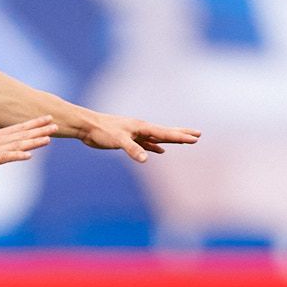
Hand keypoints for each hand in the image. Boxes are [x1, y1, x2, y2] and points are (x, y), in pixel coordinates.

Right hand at [0, 117, 55, 183]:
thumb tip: (6, 150)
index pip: (18, 128)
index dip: (34, 123)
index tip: (47, 118)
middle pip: (22, 134)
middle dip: (39, 129)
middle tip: (55, 124)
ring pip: (17, 144)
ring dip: (33, 141)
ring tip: (48, 139)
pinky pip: (5, 157)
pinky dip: (17, 156)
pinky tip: (29, 156)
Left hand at [76, 112, 201, 162]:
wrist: (87, 126)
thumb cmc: (102, 131)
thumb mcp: (118, 140)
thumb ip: (133, 149)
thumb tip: (146, 159)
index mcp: (142, 127)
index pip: (166, 133)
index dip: (181, 136)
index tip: (195, 138)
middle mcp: (141, 129)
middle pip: (166, 132)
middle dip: (182, 134)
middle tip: (198, 134)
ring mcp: (136, 134)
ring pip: (158, 138)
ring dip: (171, 140)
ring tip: (184, 140)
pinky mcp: (129, 140)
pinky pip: (147, 144)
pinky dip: (155, 147)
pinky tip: (161, 151)